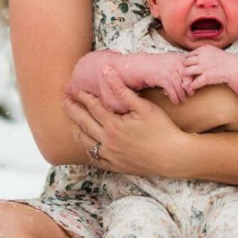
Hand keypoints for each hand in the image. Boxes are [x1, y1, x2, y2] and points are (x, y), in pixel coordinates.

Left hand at [63, 66, 191, 176]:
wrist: (173, 157)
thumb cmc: (162, 128)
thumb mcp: (143, 106)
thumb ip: (122, 90)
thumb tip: (106, 71)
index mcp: (113, 125)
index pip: (92, 107)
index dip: (82, 96)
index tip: (73, 88)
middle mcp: (108, 142)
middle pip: (83, 123)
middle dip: (72, 110)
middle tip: (64, 100)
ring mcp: (110, 156)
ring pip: (85, 142)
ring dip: (76, 129)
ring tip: (71, 121)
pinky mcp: (116, 166)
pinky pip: (95, 159)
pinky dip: (87, 149)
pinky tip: (86, 144)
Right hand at [140, 53, 188, 103]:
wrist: (137, 66)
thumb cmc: (152, 65)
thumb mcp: (167, 62)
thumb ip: (177, 68)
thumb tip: (187, 79)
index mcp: (177, 58)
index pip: (190, 69)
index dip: (192, 79)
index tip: (193, 86)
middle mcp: (174, 63)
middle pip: (187, 78)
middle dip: (189, 88)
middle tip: (190, 94)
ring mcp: (168, 70)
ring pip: (180, 86)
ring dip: (182, 95)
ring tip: (182, 100)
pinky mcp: (162, 78)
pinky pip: (172, 90)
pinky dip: (174, 97)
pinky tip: (175, 101)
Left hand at [182, 45, 237, 92]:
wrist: (234, 67)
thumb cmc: (224, 60)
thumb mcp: (213, 51)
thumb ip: (203, 52)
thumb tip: (194, 56)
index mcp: (203, 50)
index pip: (189, 55)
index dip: (187, 62)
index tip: (189, 66)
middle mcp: (202, 57)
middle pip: (185, 63)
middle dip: (185, 68)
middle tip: (186, 74)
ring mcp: (203, 67)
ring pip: (186, 72)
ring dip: (186, 77)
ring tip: (188, 80)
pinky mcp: (206, 77)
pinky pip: (194, 82)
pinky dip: (192, 86)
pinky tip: (194, 87)